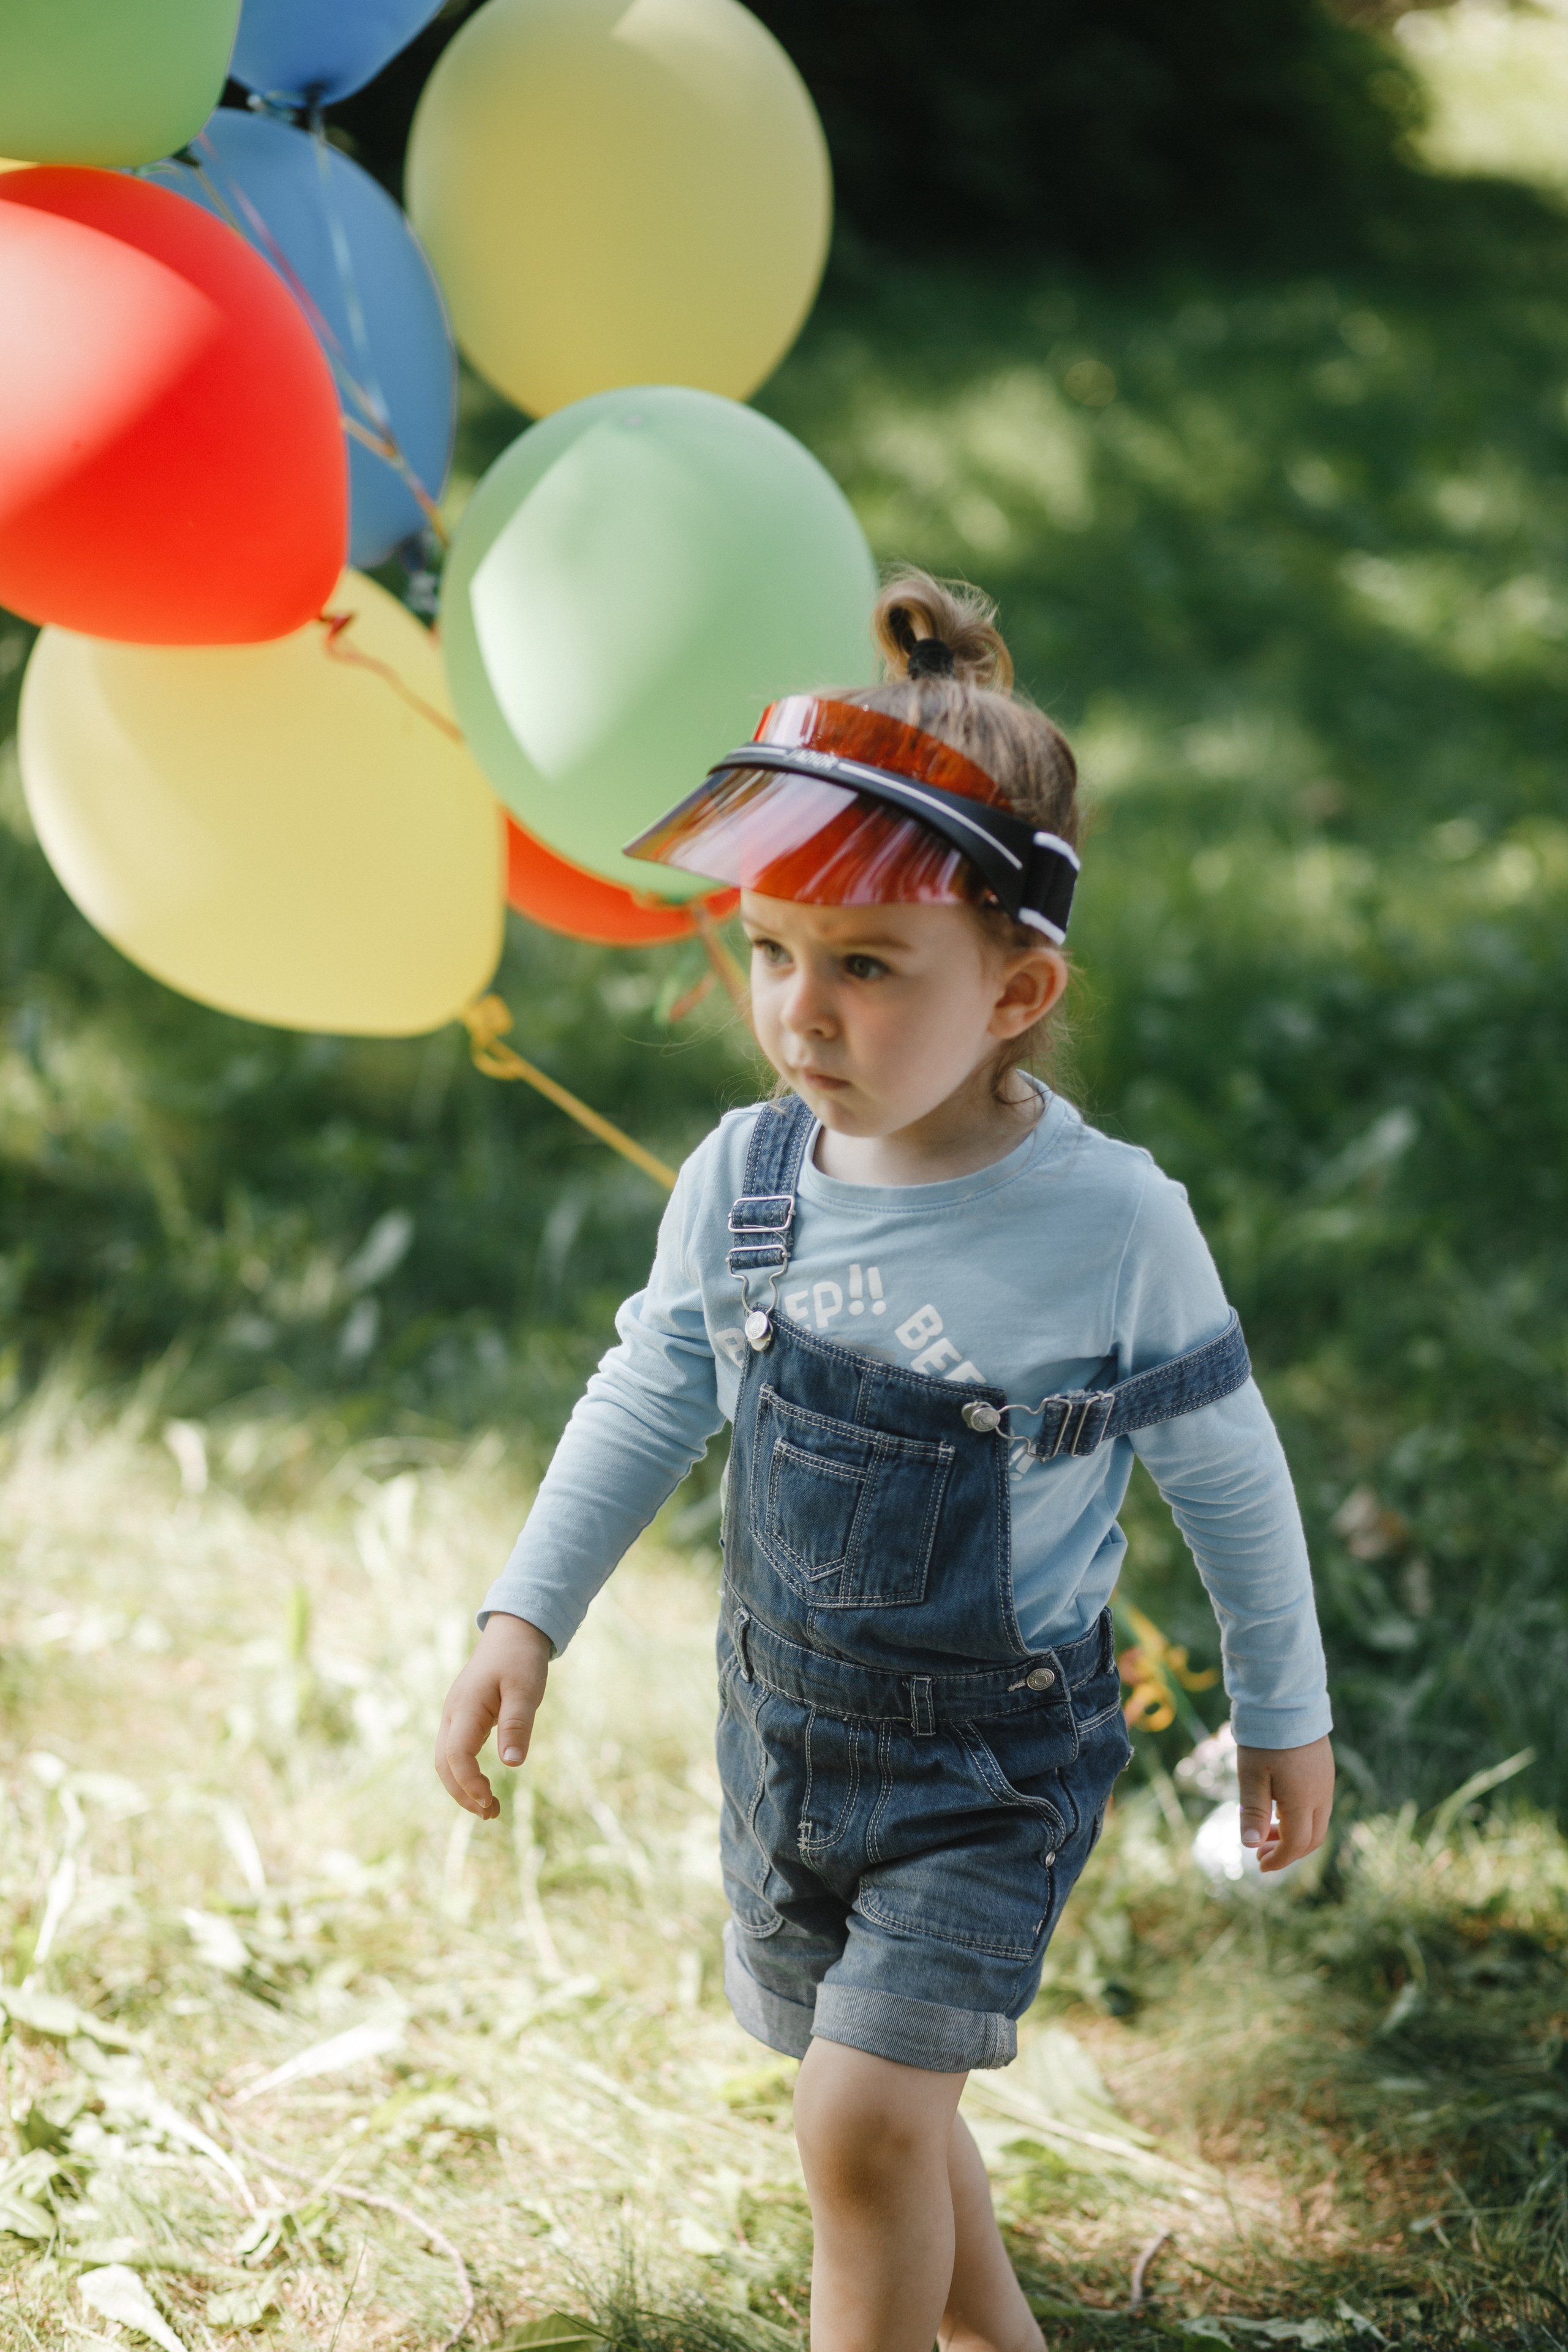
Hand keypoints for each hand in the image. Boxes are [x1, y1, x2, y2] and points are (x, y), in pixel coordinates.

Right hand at [434, 1612, 551, 1819]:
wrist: (514, 1632)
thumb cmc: (521, 1659)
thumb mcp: (526, 1690)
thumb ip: (517, 1725)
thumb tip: (511, 1764)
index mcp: (466, 1707)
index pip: (457, 1755)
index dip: (469, 1784)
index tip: (491, 1802)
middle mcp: (453, 1713)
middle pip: (444, 1764)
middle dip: (462, 1794)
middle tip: (491, 1814)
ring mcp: (454, 1714)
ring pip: (446, 1760)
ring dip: (462, 1786)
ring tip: (490, 1807)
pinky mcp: (462, 1716)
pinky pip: (455, 1751)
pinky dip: (464, 1773)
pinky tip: (484, 1785)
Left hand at [1236, 1735, 1333, 1872]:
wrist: (1286, 1700)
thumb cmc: (1265, 1738)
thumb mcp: (1251, 1776)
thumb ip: (1253, 1812)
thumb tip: (1251, 1846)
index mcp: (1303, 1801)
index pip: (1296, 1844)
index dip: (1279, 1859)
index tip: (1260, 1865)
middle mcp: (1321, 1795)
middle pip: (1312, 1839)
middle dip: (1288, 1851)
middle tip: (1261, 1853)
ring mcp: (1326, 1782)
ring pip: (1317, 1822)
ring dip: (1294, 1834)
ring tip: (1266, 1832)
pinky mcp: (1324, 1770)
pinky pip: (1319, 1805)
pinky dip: (1300, 1817)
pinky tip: (1279, 1808)